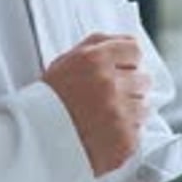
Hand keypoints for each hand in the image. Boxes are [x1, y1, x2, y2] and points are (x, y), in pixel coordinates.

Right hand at [43, 33, 149, 176]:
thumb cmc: (50, 99)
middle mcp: (109, 84)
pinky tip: (105, 133)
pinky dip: (125, 132)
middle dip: (129, 86)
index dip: (126, 61)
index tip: (118, 70)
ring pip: (144, 105)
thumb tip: (127, 40)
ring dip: (130, 110)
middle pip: (143, 78)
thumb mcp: (67, 60)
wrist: (37, 141)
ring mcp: (119, 114)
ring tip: (105, 117)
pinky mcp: (125, 141)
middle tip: (108, 97)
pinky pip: (139, 131)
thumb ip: (98, 43)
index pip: (134, 50)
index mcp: (94, 60)